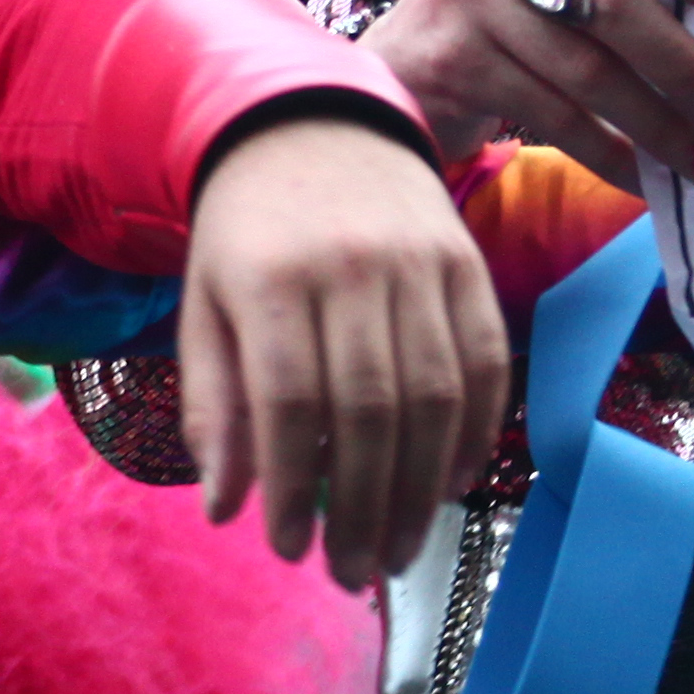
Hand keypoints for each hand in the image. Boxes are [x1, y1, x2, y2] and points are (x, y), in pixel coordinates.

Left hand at [177, 111, 511, 590]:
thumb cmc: (246, 234)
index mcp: (271, 279)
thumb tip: (226, 508)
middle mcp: (351, 269)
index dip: (294, 488)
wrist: (311, 124)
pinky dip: (477, 432)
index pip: (291, 404)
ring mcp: (419, 263)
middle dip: (364, 507)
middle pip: (371, 411)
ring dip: (422, 489)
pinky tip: (451, 484)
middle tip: (353, 570)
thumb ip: (214, 405)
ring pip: (436, 396)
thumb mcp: (204, 306)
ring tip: (399, 549)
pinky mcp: (467, 263)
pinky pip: (488, 361)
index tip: (288, 549)